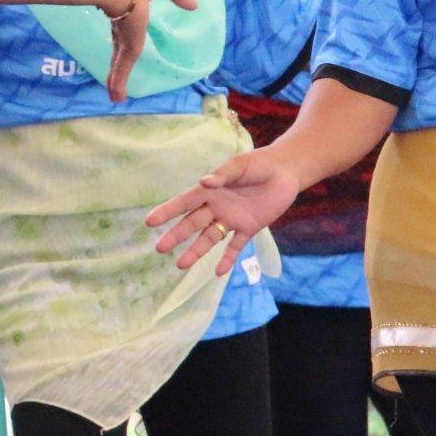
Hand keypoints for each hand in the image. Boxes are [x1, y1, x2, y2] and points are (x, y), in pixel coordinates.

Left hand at [102, 0, 196, 103]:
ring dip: (116, 80)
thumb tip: (194, 5)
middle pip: (119, 50)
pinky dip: (119, 83)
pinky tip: (116, 98)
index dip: (123, 38)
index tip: (121, 47)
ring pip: (118, 63)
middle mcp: (121, 27)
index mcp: (128, 11)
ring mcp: (122, 39)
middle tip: (112, 79)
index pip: (125, 28)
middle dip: (116, 64)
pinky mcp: (126, 48)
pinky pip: (123, 70)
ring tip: (114, 97)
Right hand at [142, 146, 298, 275]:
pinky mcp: (249, 228)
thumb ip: (222, 175)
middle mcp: (217, 207)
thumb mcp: (239, 165)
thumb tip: (204, 183)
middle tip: (160, 248)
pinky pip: (236, 246)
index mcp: (210, 190)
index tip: (149, 222)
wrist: (286, 171)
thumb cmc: (258, 164)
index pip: (184, 202)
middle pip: (192, 223)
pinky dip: (227, 259)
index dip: (167, 211)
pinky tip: (218, 272)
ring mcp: (232, 219)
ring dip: (196, 251)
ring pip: (209, 238)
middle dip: (176, 236)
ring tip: (181, 265)